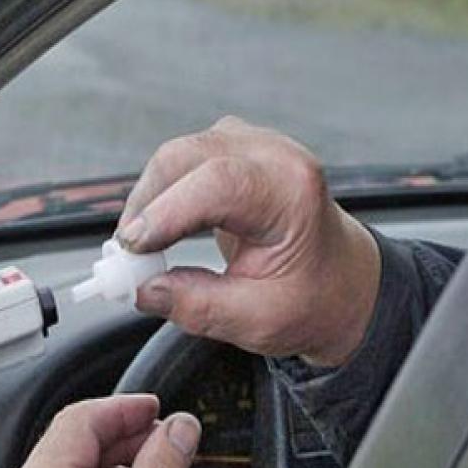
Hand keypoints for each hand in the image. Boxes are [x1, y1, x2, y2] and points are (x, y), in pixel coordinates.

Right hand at [117, 117, 380, 366]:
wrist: (341, 282)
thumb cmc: (313, 298)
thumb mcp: (259, 321)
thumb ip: (197, 306)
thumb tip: (142, 289)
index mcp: (293, 193)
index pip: (218, 184)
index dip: (165, 213)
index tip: (132, 251)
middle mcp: (274, 157)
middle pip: (184, 158)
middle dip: (145, 206)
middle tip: (126, 257)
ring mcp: (252, 146)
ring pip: (174, 157)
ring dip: (148, 201)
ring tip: (143, 250)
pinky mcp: (232, 150)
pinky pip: (179, 162)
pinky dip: (159, 194)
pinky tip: (158, 229)